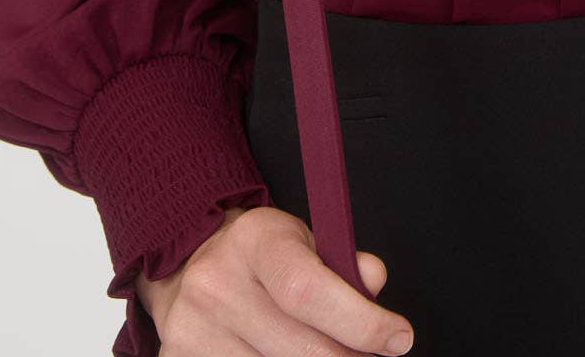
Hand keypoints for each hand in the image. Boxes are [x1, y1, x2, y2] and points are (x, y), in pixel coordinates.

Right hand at [135, 202, 416, 353]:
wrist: (187, 270)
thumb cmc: (260, 257)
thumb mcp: (302, 240)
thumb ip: (342, 260)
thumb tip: (373, 280)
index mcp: (254, 241)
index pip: (309, 289)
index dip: (360, 321)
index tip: (398, 338)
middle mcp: (216, 285)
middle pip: (301, 348)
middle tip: (368, 356)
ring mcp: (192, 330)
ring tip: (330, 354)